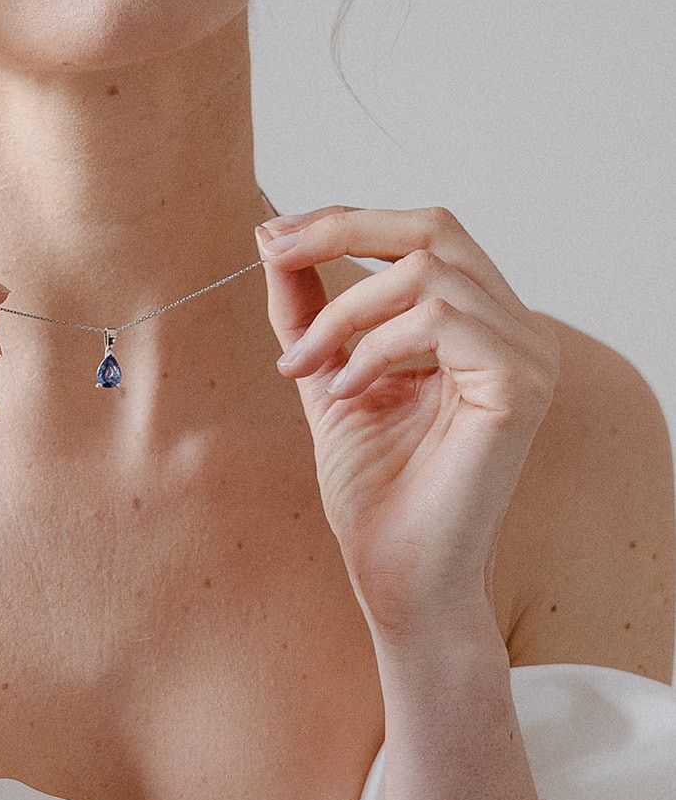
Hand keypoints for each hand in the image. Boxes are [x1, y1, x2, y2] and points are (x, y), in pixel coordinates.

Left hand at [256, 206, 559, 639]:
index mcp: (479, 326)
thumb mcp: (328, 378)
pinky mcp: (520, 386)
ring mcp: (527, 356)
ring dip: (344, 315)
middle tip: (273, 251)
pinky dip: (378, 349)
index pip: (423, 236)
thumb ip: (311, 312)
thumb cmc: (374, 493)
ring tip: (304, 369)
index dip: (346, 221)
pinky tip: (349, 394)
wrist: (398, 578)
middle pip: (435, 228)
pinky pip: (443, 321)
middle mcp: (515, 332)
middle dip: (343, 229)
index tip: (271, 235)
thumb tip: (273, 233)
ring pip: (429, 273)